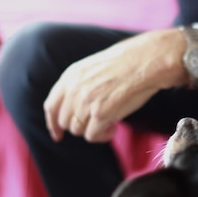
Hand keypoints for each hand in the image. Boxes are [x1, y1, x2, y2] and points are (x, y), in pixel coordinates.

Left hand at [43, 29, 187, 142]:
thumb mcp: (94, 68)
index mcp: (71, 76)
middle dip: (81, 126)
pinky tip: (115, 126)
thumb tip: (73, 112)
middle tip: (100, 122)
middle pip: (65, 122)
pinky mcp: (100, 113)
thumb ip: (79, 86)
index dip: (53, 124)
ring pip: (79, 131)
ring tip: (111, 122)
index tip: (58, 135)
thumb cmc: (127, 65)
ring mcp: (85, 101)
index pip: (51, 106)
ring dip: (94, 131)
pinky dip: (103, 135)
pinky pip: (93, 136)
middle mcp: (74, 89)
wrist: (146, 61)